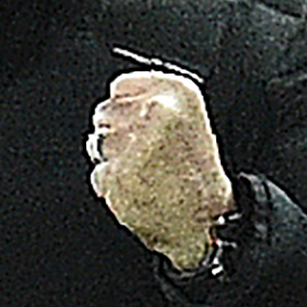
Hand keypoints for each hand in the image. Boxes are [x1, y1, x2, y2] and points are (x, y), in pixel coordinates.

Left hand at [88, 70, 231, 269]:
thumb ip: (150, 101)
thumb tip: (114, 99)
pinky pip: (99, 172)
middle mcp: (157, 111)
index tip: (140, 122)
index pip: (121, 85)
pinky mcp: (118, 174)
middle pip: (104, 112)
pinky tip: (139, 189)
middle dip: (115, 132)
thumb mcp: (188, 120)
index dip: (124, 106)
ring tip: (147, 172)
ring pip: (97, 141)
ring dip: (113, 158)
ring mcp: (136, 143)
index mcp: (179, 92)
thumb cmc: (199, 174)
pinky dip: (112, 184)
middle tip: (148, 153)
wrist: (209, 221)